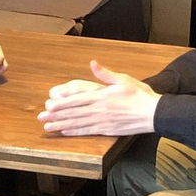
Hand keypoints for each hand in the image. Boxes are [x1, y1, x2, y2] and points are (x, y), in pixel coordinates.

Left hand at [37, 61, 160, 136]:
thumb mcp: (123, 79)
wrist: (154, 113)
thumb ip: (105, 74)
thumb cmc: (139, 95)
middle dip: (55, 116)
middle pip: (73, 114)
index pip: (76, 101)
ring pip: (77, 124)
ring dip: (61, 126)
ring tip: (48, 128)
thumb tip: (92, 63)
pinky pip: (88, 132)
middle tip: (41, 118)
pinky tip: (65, 132)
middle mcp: (99, 110)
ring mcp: (102, 121)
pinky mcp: (107, 130)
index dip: (60, 104)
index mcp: (101, 96)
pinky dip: (75, 132)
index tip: (48, 106)